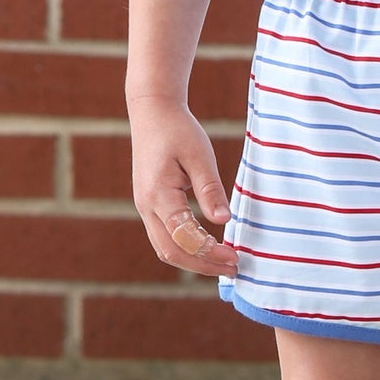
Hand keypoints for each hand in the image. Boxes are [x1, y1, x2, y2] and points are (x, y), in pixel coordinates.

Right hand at [131, 101, 239, 273]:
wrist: (151, 112)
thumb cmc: (177, 130)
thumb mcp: (199, 155)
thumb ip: (210, 189)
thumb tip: (225, 220)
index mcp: (158, 193)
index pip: (183, 236)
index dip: (209, 252)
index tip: (235, 257)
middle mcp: (146, 205)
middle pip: (171, 252)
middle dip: (203, 265)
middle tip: (234, 268)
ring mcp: (144, 207)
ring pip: (165, 248)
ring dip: (194, 261)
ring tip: (223, 263)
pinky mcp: (149, 205)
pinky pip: (165, 237)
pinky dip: (186, 249)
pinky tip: (207, 247)